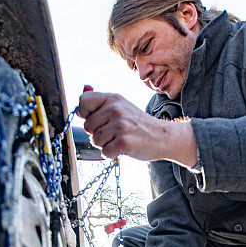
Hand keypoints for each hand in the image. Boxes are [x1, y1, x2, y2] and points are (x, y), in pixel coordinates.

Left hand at [78, 90, 196, 166]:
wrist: (162, 136)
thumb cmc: (138, 124)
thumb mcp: (121, 106)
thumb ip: (101, 101)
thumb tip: (83, 92)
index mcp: (113, 99)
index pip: (83, 101)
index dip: (84, 113)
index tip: (95, 119)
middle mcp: (115, 109)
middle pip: (87, 126)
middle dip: (97, 133)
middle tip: (113, 133)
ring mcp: (120, 125)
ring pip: (95, 140)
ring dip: (105, 144)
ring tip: (119, 139)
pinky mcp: (124, 142)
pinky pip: (105, 152)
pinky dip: (112, 154)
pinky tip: (122, 148)